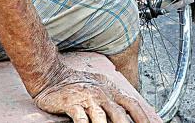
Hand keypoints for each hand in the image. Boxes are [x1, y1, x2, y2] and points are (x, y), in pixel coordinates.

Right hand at [34, 67, 159, 122]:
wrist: (51, 76)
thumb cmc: (76, 84)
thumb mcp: (99, 85)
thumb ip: (113, 97)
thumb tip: (127, 112)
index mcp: (110, 90)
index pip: (132, 104)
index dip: (143, 118)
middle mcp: (101, 94)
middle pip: (119, 114)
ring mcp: (87, 99)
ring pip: (101, 118)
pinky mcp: (72, 104)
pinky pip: (81, 119)